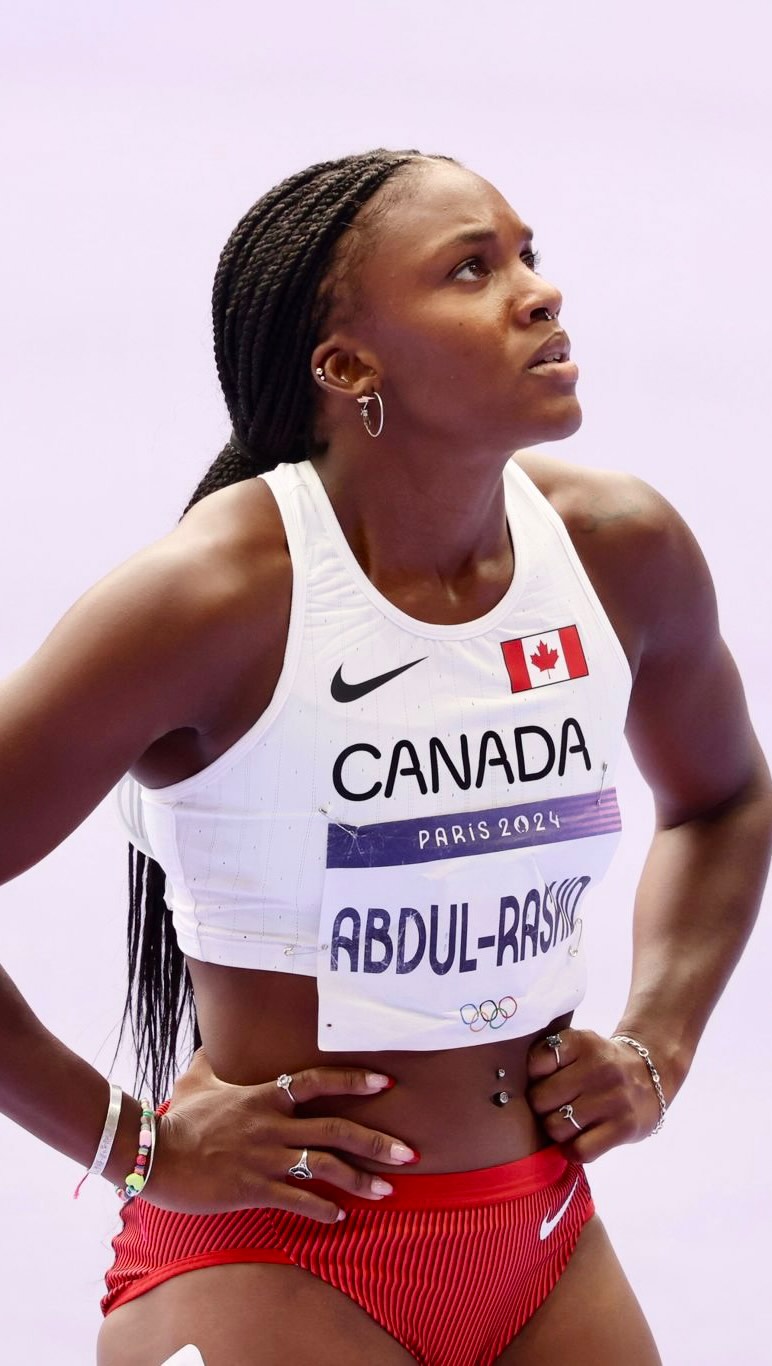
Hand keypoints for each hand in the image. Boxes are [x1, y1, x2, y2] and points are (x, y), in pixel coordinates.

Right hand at [143, 1048, 416, 1222]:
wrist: (153, 1155)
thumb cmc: (179, 1117)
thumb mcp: (198, 1077)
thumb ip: (216, 1057)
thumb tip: (216, 1036)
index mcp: (265, 1095)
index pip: (318, 1081)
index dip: (354, 1080)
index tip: (386, 1083)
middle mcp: (273, 1125)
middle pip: (336, 1129)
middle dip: (377, 1141)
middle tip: (410, 1152)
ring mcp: (265, 1159)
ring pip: (325, 1168)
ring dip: (361, 1180)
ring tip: (388, 1191)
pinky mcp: (253, 1190)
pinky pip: (297, 1201)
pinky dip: (322, 1211)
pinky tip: (340, 1217)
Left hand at [525, 1028, 661, 1161]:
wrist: (652, 1072)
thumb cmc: (600, 1063)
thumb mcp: (579, 1045)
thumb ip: (549, 1056)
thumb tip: (511, 1089)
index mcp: (582, 1042)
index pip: (535, 1063)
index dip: (534, 1077)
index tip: (544, 1080)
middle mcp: (599, 1067)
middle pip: (541, 1099)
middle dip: (541, 1108)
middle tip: (553, 1107)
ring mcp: (614, 1098)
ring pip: (557, 1127)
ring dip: (556, 1131)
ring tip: (567, 1123)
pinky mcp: (625, 1126)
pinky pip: (581, 1150)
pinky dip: (573, 1151)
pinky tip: (578, 1141)